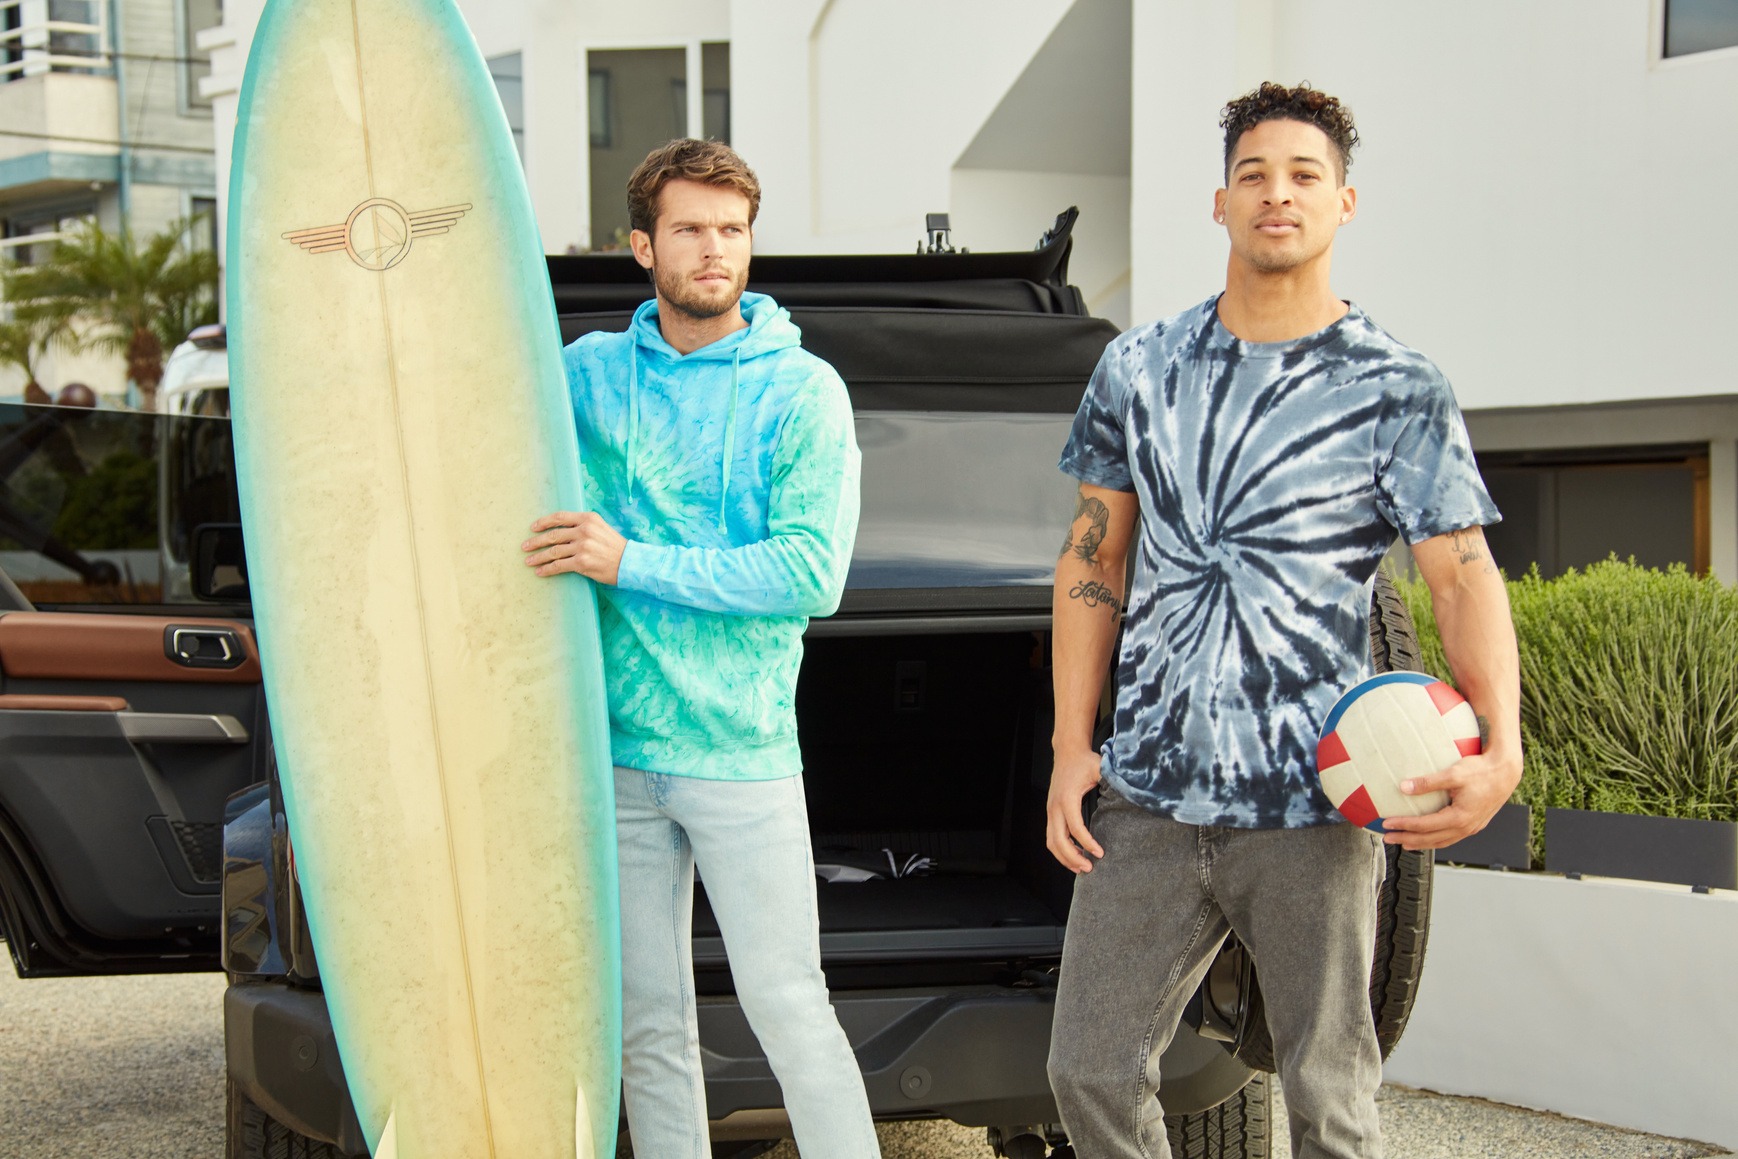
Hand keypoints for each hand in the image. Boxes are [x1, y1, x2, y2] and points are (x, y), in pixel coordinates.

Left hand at [522, 512, 627, 585]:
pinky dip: (547, 569)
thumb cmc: (615, 547)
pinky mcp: (582, 562)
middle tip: (525, 547)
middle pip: (553, 535)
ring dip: (538, 557)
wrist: (630, 562)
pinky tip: (540, 572)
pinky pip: (559, 565)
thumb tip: (561, 531)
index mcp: (588, 518)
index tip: (533, 527)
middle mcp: (584, 530)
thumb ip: (583, 526)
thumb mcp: (601, 528)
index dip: (543, 522)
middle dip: (536, 542)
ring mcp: (582, 546)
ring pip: (553, 551)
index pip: (560, 517)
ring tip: (529, 561)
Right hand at [1046, 748, 1105, 872]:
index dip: (1088, 843)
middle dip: (1073, 857)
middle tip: (1089, 868)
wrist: (1067, 752)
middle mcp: (1055, 807)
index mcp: (1067, 798)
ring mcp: (1050, 811)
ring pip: (1051, 842)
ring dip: (1064, 857)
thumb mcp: (1101, 769)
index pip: (1076, 828)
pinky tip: (1075, 855)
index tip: (1101, 853)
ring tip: (1081, 867)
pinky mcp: (1051, 813)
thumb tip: (1133, 795)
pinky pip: (1051, 837)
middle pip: (1059, 840)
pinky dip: (1061, 850)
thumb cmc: (1084, 761)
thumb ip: (1114, 782)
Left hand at [1382, 750, 1522, 850]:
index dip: (1404, 825)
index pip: (1424, 826)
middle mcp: (1466, 827)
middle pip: (1431, 839)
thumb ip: (1428, 782)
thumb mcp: (1453, 774)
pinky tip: (1428, 836)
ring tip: (1404, 842)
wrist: (1506, 772)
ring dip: (1421, 843)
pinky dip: (1436, 839)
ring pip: (1442, 841)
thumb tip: (1404, 787)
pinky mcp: (1475, 824)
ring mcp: (1472, 828)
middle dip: (1407, 839)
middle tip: (1388, 838)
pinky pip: (1452, 837)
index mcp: (1459, 817)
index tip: (1387, 823)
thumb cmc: (1483, 771)